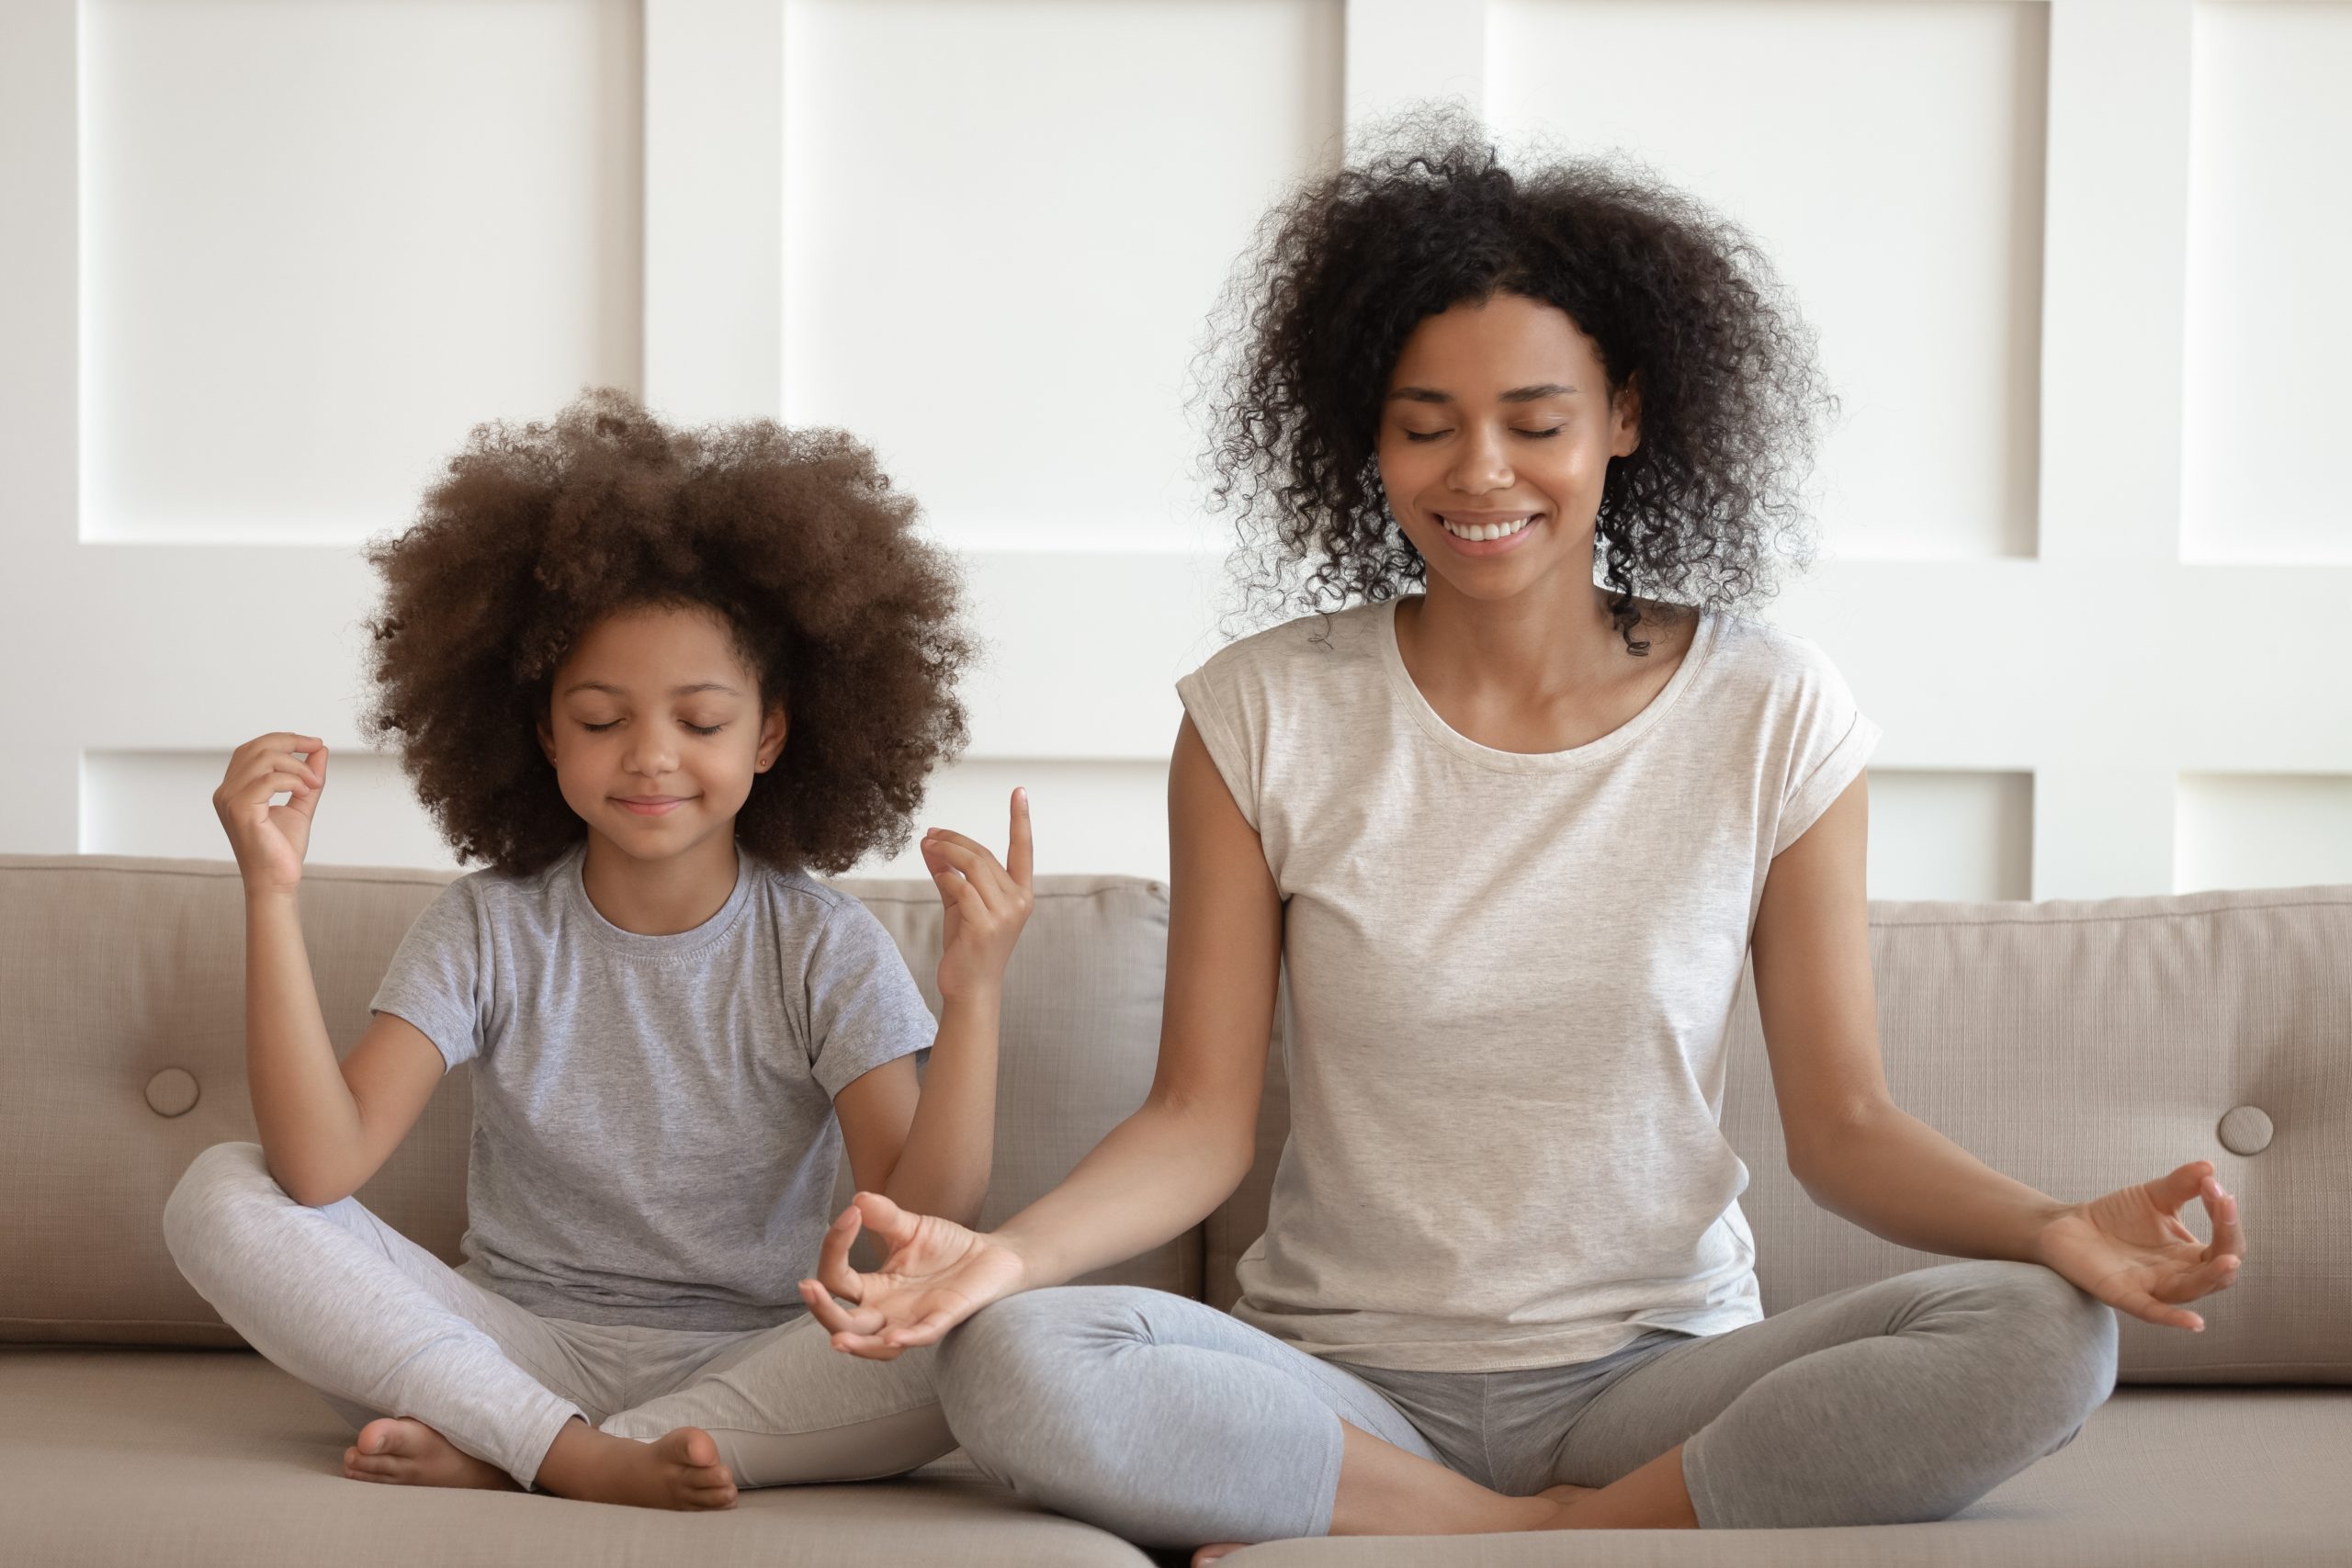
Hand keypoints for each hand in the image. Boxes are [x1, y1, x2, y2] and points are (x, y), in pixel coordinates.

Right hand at [213, 733, 327, 894]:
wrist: (277, 881)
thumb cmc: (283, 848)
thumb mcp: (301, 803)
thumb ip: (307, 776)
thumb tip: (319, 749)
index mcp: (233, 789)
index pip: (253, 749)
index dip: (283, 739)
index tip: (313, 743)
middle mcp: (225, 792)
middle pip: (257, 747)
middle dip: (292, 742)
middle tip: (317, 748)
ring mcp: (229, 800)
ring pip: (264, 759)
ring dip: (298, 766)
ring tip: (314, 783)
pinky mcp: (240, 810)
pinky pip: (269, 780)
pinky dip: (294, 780)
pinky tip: (305, 792)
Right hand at [796, 1191, 1031, 1358]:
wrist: (991, 1255)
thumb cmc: (946, 1246)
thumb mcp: (910, 1226)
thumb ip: (884, 1216)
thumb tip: (858, 1199)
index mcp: (874, 1288)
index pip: (838, 1279)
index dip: (835, 1248)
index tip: (848, 1215)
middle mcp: (887, 1311)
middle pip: (844, 1322)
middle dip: (823, 1309)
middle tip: (807, 1287)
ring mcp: (914, 1319)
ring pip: (878, 1344)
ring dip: (858, 1344)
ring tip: (837, 1338)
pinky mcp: (945, 1319)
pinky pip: (924, 1335)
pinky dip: (909, 1337)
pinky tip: (894, 1336)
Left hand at [921, 788, 1033, 1003]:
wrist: (969, 989)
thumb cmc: (967, 946)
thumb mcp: (959, 904)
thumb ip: (949, 873)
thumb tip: (930, 843)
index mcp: (1020, 894)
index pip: (1023, 849)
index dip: (1021, 819)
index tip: (1019, 792)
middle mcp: (1018, 901)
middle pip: (984, 854)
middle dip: (955, 839)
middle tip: (931, 834)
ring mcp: (1004, 914)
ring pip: (973, 866)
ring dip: (946, 851)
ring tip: (927, 845)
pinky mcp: (985, 925)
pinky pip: (961, 887)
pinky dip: (945, 876)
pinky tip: (936, 873)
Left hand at [2035, 1161, 2244, 1330]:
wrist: (2068, 1225)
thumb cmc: (2115, 1216)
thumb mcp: (2153, 1196)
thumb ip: (2181, 1184)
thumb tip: (2209, 1168)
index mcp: (2189, 1255)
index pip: (2225, 1244)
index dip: (2227, 1219)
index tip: (2217, 1189)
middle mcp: (2177, 1275)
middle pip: (2219, 1272)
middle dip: (2228, 1241)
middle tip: (2225, 1206)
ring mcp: (2151, 1287)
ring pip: (2192, 1290)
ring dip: (2212, 1277)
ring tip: (2229, 1260)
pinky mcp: (2122, 1294)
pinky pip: (2152, 1312)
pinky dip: (2173, 1319)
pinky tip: (2195, 1324)